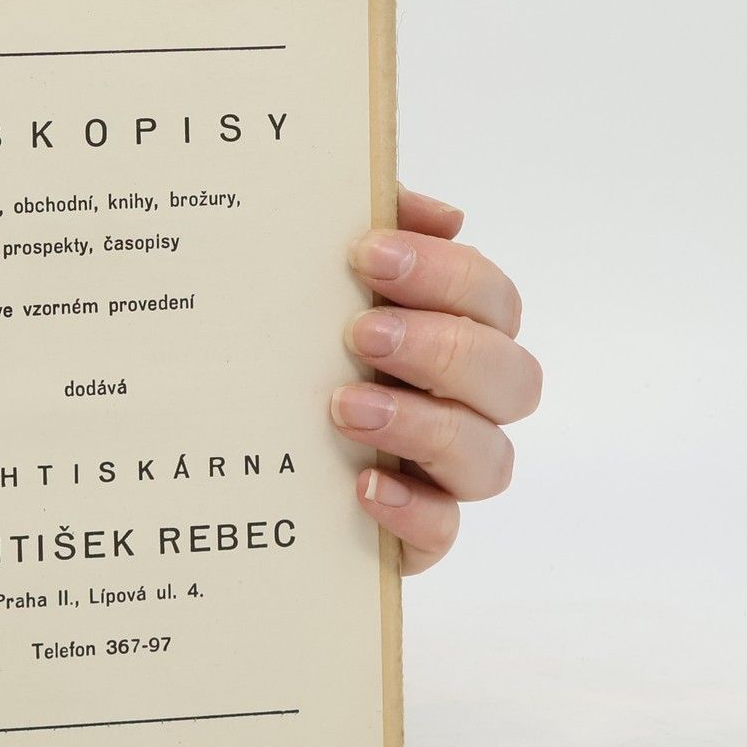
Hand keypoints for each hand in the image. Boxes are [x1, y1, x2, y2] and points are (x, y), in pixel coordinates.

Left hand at [333, 188, 537, 574]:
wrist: (236, 439)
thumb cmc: (297, 335)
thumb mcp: (319, 270)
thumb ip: (378, 223)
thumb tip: (445, 214)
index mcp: (454, 330)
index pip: (491, 299)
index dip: (445, 273)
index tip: (368, 253)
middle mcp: (465, 401)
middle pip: (511, 378)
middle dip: (442, 348)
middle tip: (360, 332)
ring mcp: (445, 472)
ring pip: (489, 459)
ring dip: (424, 426)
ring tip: (345, 406)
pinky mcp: (416, 531)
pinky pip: (444, 532)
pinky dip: (414, 511)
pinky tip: (363, 487)